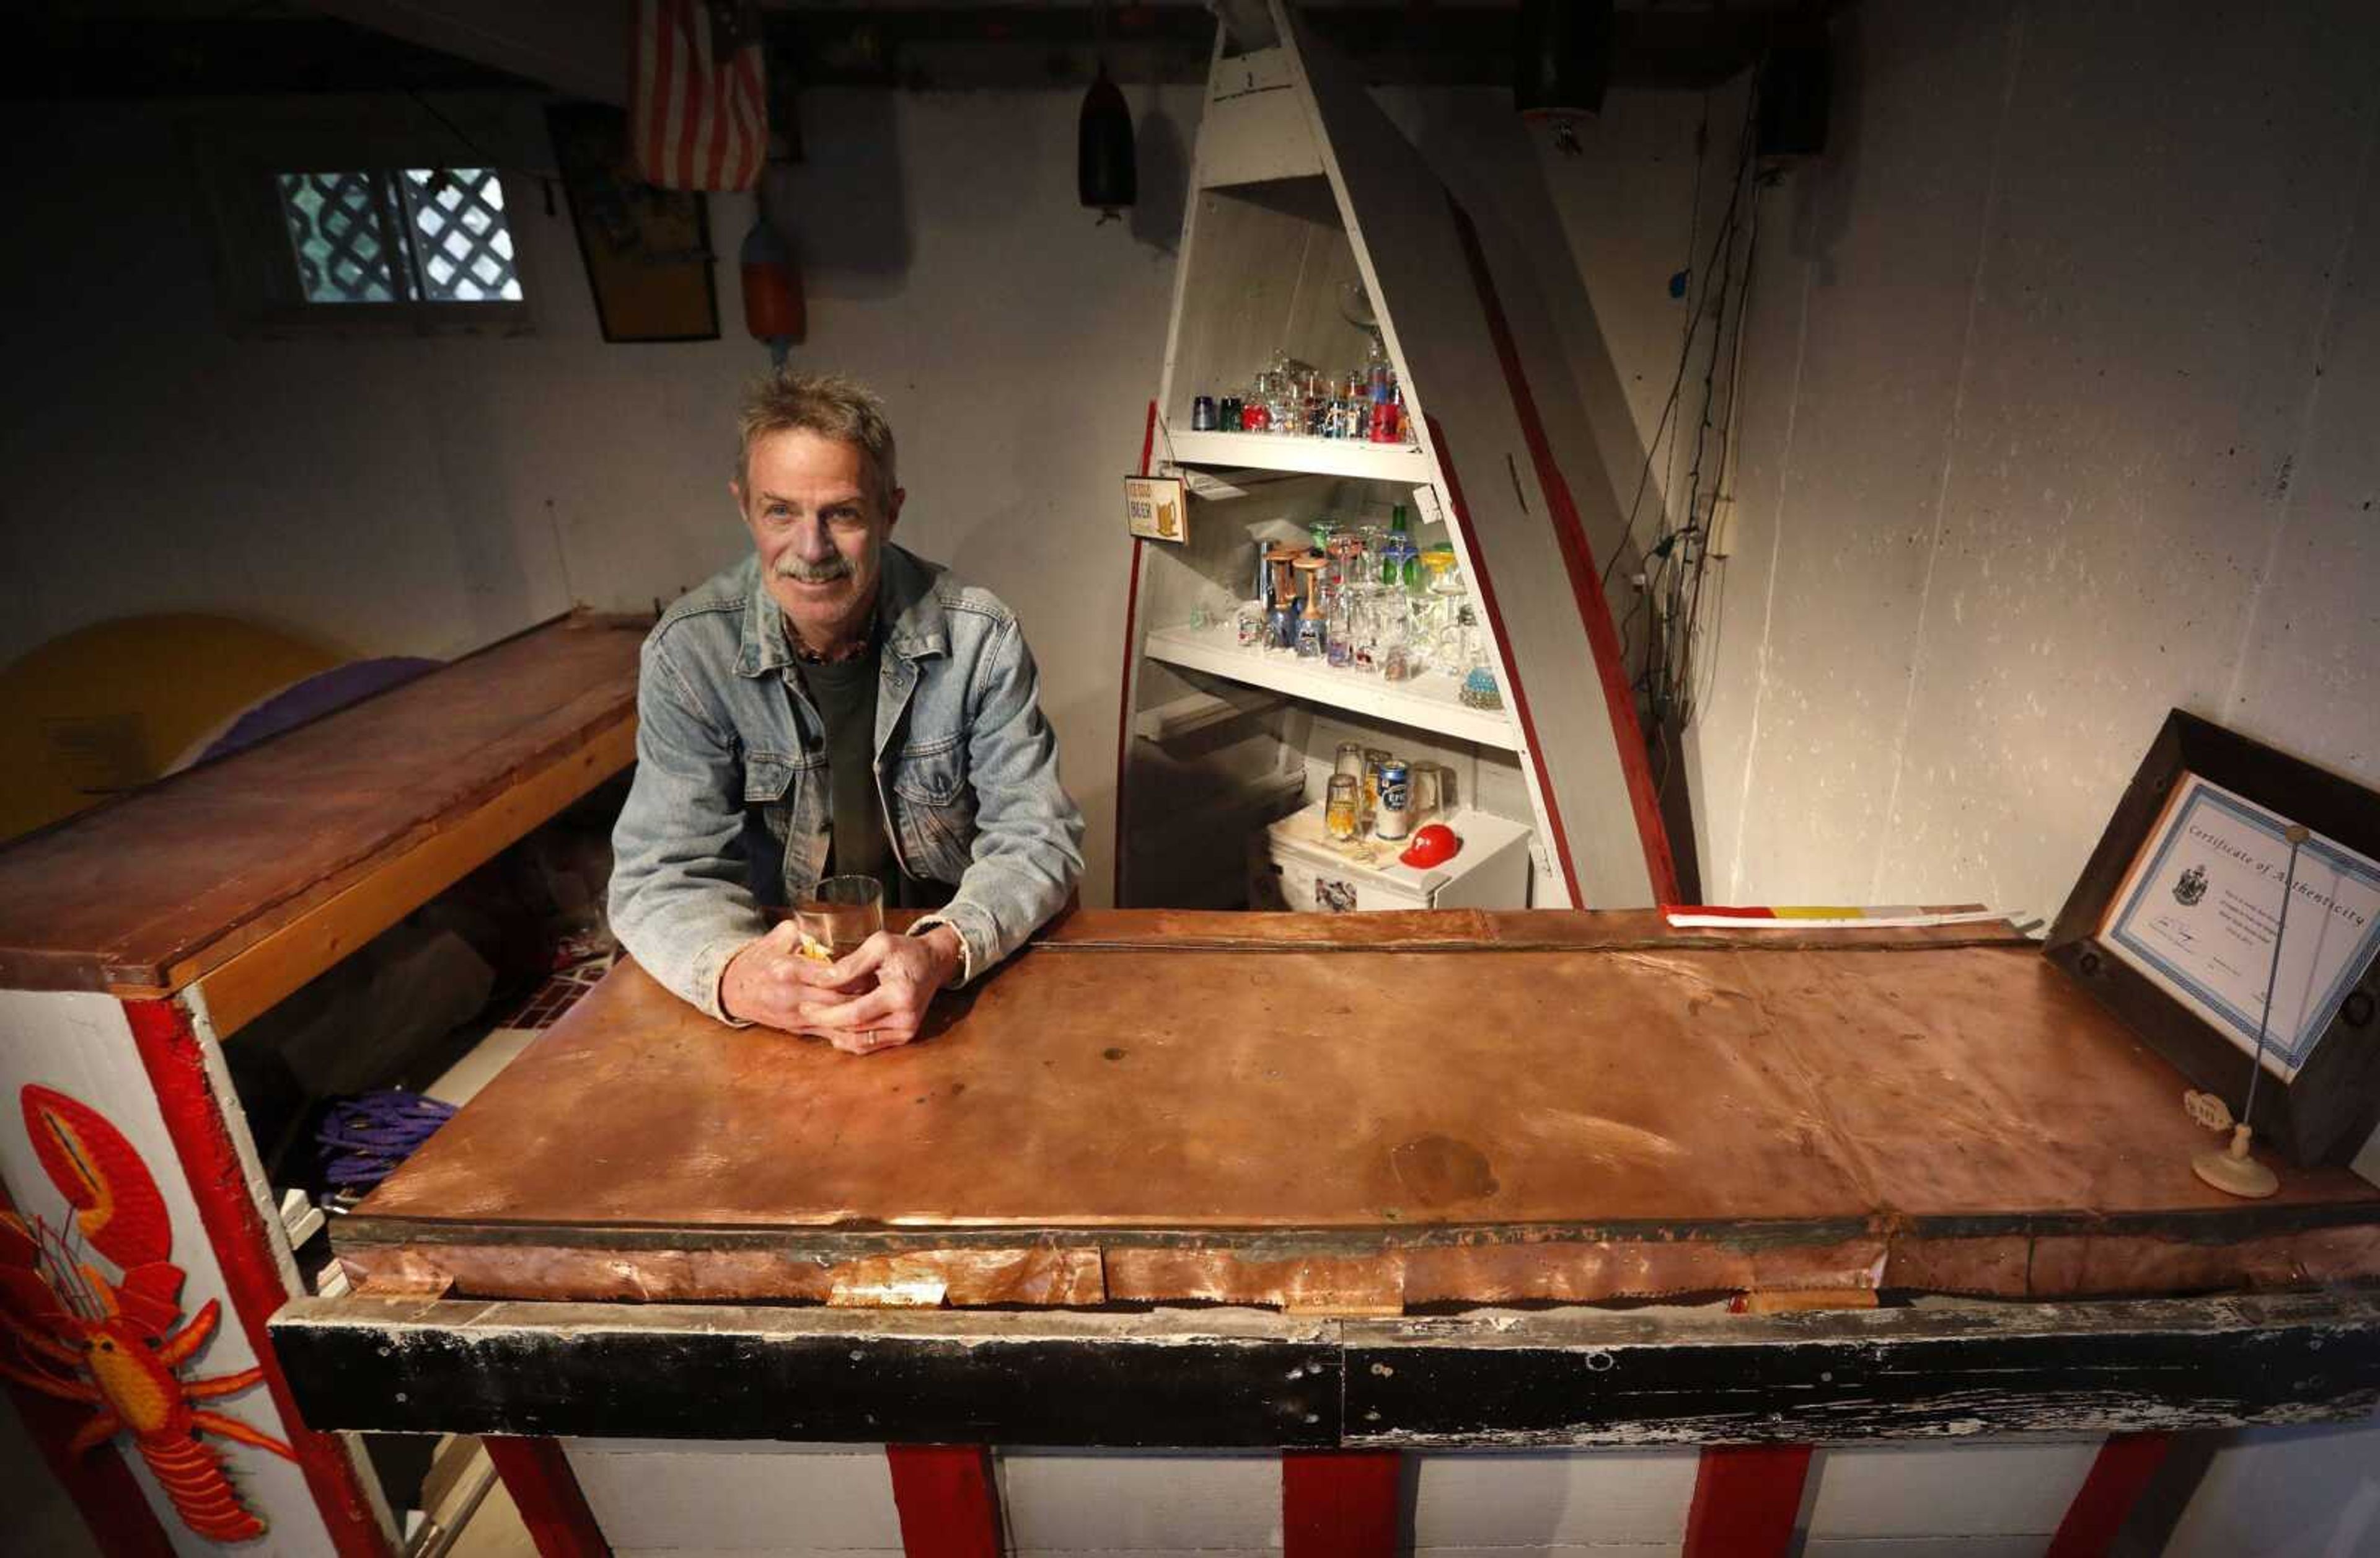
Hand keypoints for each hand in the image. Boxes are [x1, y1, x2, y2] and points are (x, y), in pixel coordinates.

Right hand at [719, 922, 865, 1034]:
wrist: (734, 990)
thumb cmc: (759, 960)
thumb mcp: (774, 938)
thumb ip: (798, 930)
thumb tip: (818, 925)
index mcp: (787, 970)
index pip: (827, 975)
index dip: (851, 974)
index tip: (871, 968)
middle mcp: (791, 996)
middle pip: (835, 1000)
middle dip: (860, 996)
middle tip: (882, 987)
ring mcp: (794, 1016)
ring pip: (834, 1020)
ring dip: (857, 1015)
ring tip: (879, 1005)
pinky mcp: (797, 1029)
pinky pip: (827, 1033)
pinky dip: (848, 1030)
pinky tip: (867, 1024)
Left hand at [798, 925, 963, 1054]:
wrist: (933, 963)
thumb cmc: (904, 950)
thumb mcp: (878, 945)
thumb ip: (850, 965)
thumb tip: (821, 980)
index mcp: (900, 995)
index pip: (855, 1013)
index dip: (826, 1013)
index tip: (805, 1006)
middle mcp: (906, 1019)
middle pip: (855, 1030)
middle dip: (826, 1023)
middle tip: (804, 1012)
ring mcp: (907, 1031)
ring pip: (861, 1043)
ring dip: (835, 1033)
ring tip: (816, 1020)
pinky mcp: (905, 1036)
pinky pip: (871, 1045)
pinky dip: (850, 1039)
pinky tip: (834, 1027)